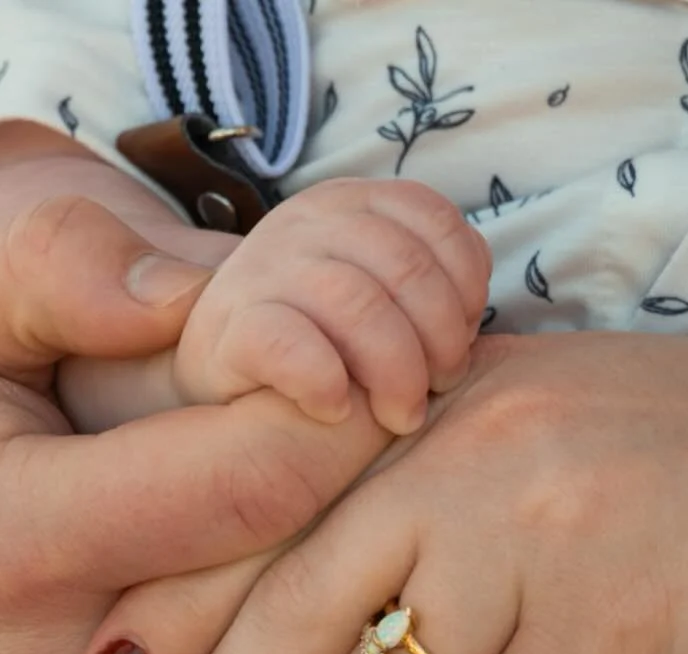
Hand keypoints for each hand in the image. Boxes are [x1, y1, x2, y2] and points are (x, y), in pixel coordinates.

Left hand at [78, 328, 687, 653]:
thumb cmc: (686, 470)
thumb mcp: (528, 427)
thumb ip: (411, 484)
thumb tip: (293, 606)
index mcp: (426, 400)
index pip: (252, 510)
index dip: (165, 612)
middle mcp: (462, 459)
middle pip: (283, 620)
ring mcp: (533, 546)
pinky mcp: (605, 642)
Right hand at [174, 179, 491, 434]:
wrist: (218, 381)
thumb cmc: (317, 348)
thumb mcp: (375, 296)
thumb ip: (422, 289)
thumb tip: (469, 318)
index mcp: (350, 204)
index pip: (433, 221)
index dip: (464, 287)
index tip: (460, 343)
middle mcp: (306, 222)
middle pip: (405, 268)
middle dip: (439, 341)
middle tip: (438, 390)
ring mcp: (263, 270)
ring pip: (356, 305)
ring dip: (396, 371)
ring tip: (399, 416)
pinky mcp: (227, 329)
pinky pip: (290, 346)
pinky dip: (324, 383)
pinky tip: (336, 411)